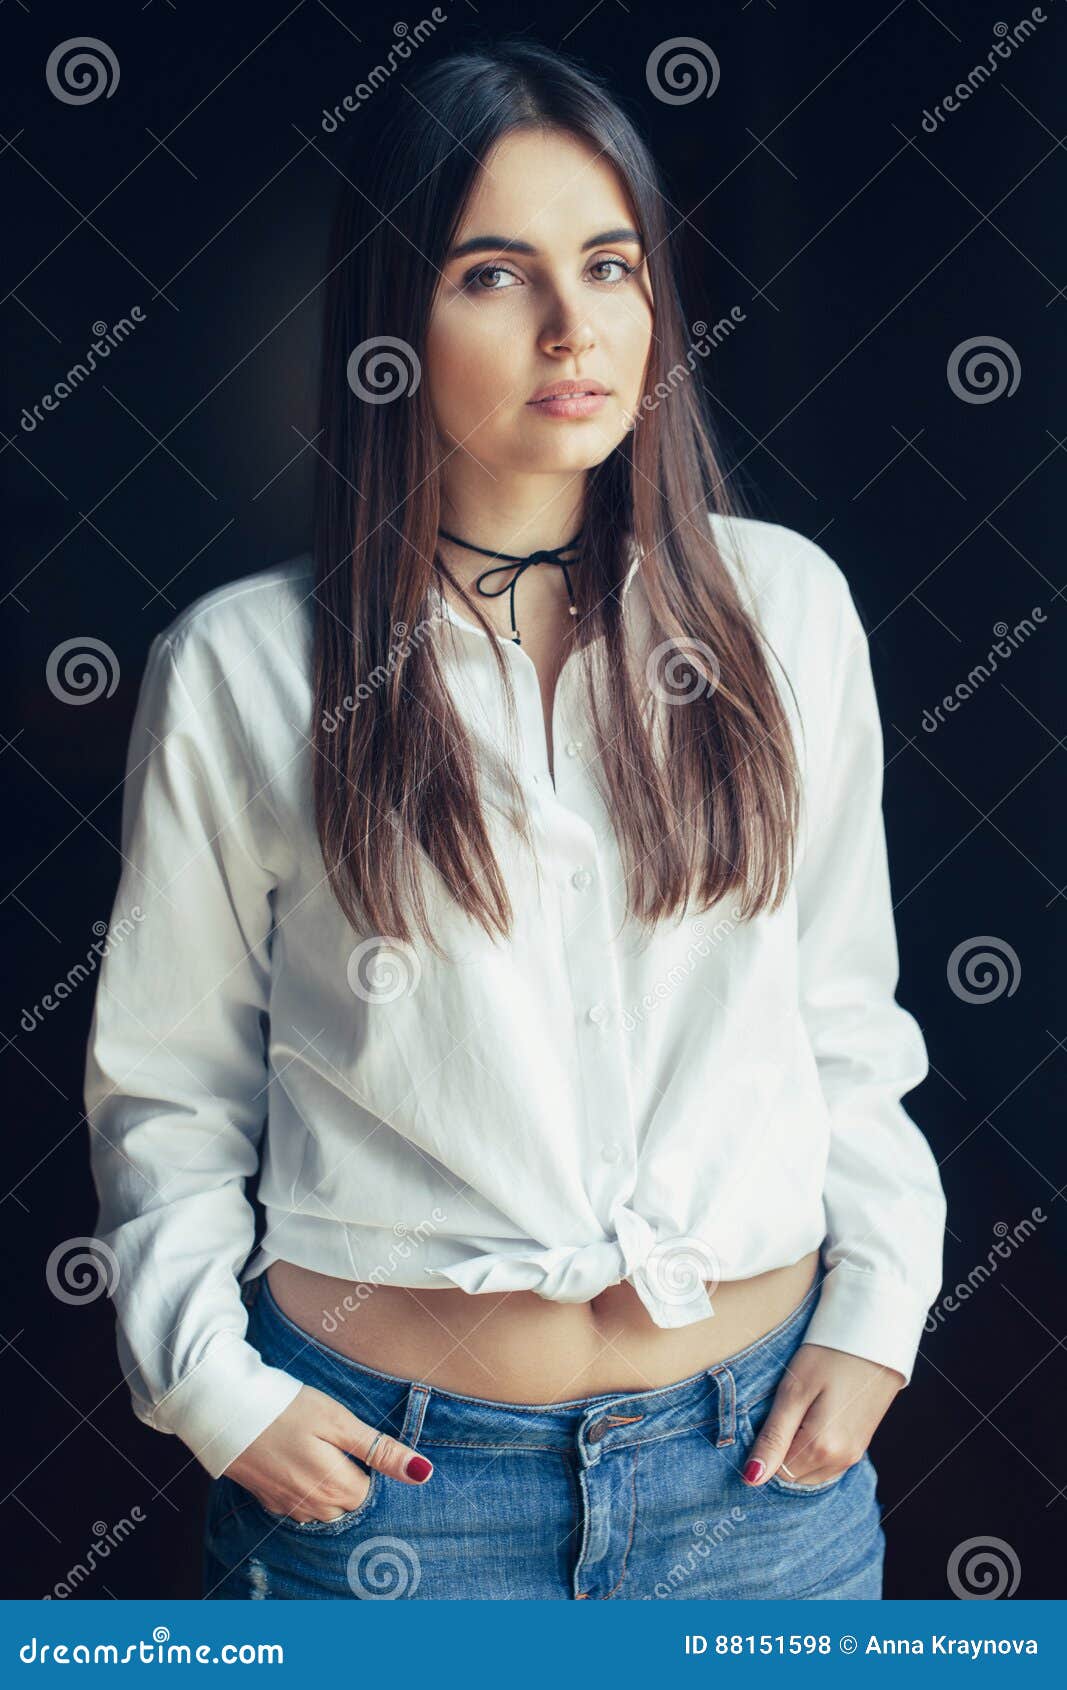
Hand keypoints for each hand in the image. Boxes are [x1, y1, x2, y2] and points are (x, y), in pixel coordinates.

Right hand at [221, 1382, 433, 1520]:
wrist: (224, 1412)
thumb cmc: (286, 1409)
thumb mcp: (338, 1421)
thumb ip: (379, 1450)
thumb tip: (422, 1473)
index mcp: (336, 1487)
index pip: (372, 1494)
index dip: (371, 1468)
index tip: (358, 1444)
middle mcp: (312, 1507)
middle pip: (349, 1505)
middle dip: (352, 1480)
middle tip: (336, 1443)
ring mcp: (287, 1507)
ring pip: (324, 1509)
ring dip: (329, 1488)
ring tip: (316, 1451)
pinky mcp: (267, 1501)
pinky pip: (299, 1507)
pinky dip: (305, 1490)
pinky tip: (296, 1462)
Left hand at [741, 1342, 903, 1486]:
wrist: (874, 1335)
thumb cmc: (828, 1356)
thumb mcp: (793, 1391)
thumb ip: (773, 1438)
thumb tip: (752, 1478)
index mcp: (822, 1448)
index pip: (777, 1472)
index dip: (766, 1447)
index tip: (770, 1416)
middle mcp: (841, 1460)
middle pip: (795, 1475)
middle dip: (783, 1451)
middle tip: (786, 1410)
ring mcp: (855, 1454)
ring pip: (812, 1471)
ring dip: (799, 1450)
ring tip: (802, 1409)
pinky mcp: (861, 1444)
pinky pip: (829, 1462)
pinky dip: (816, 1448)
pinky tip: (816, 1416)